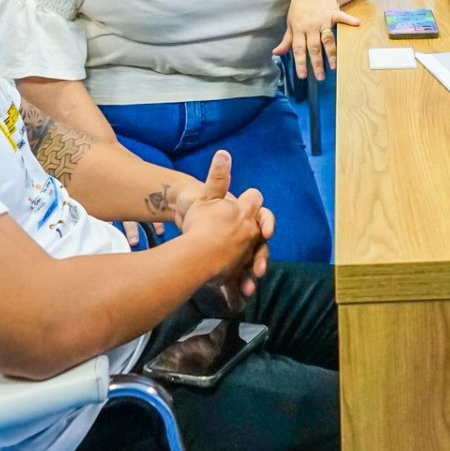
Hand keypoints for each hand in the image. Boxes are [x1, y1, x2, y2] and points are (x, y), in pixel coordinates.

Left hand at [176, 154, 270, 297]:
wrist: (183, 226)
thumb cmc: (197, 209)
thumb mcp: (207, 194)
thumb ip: (218, 177)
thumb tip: (222, 152)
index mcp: (245, 217)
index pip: (263, 220)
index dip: (266, 224)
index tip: (265, 232)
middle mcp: (246, 236)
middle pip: (261, 249)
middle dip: (261, 259)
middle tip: (258, 270)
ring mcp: (239, 253)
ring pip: (252, 267)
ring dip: (251, 277)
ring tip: (247, 287)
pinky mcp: (230, 268)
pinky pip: (238, 280)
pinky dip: (238, 289)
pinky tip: (236, 298)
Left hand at [275, 0, 359, 79]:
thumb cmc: (300, 7)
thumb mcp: (290, 22)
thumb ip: (286, 40)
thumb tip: (276, 53)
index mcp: (298, 29)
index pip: (298, 49)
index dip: (300, 63)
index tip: (302, 76)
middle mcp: (310, 26)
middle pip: (313, 47)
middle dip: (316, 63)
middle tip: (320, 77)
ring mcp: (323, 19)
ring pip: (327, 38)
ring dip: (331, 53)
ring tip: (333, 66)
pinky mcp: (333, 12)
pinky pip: (341, 17)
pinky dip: (349, 20)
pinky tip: (356, 25)